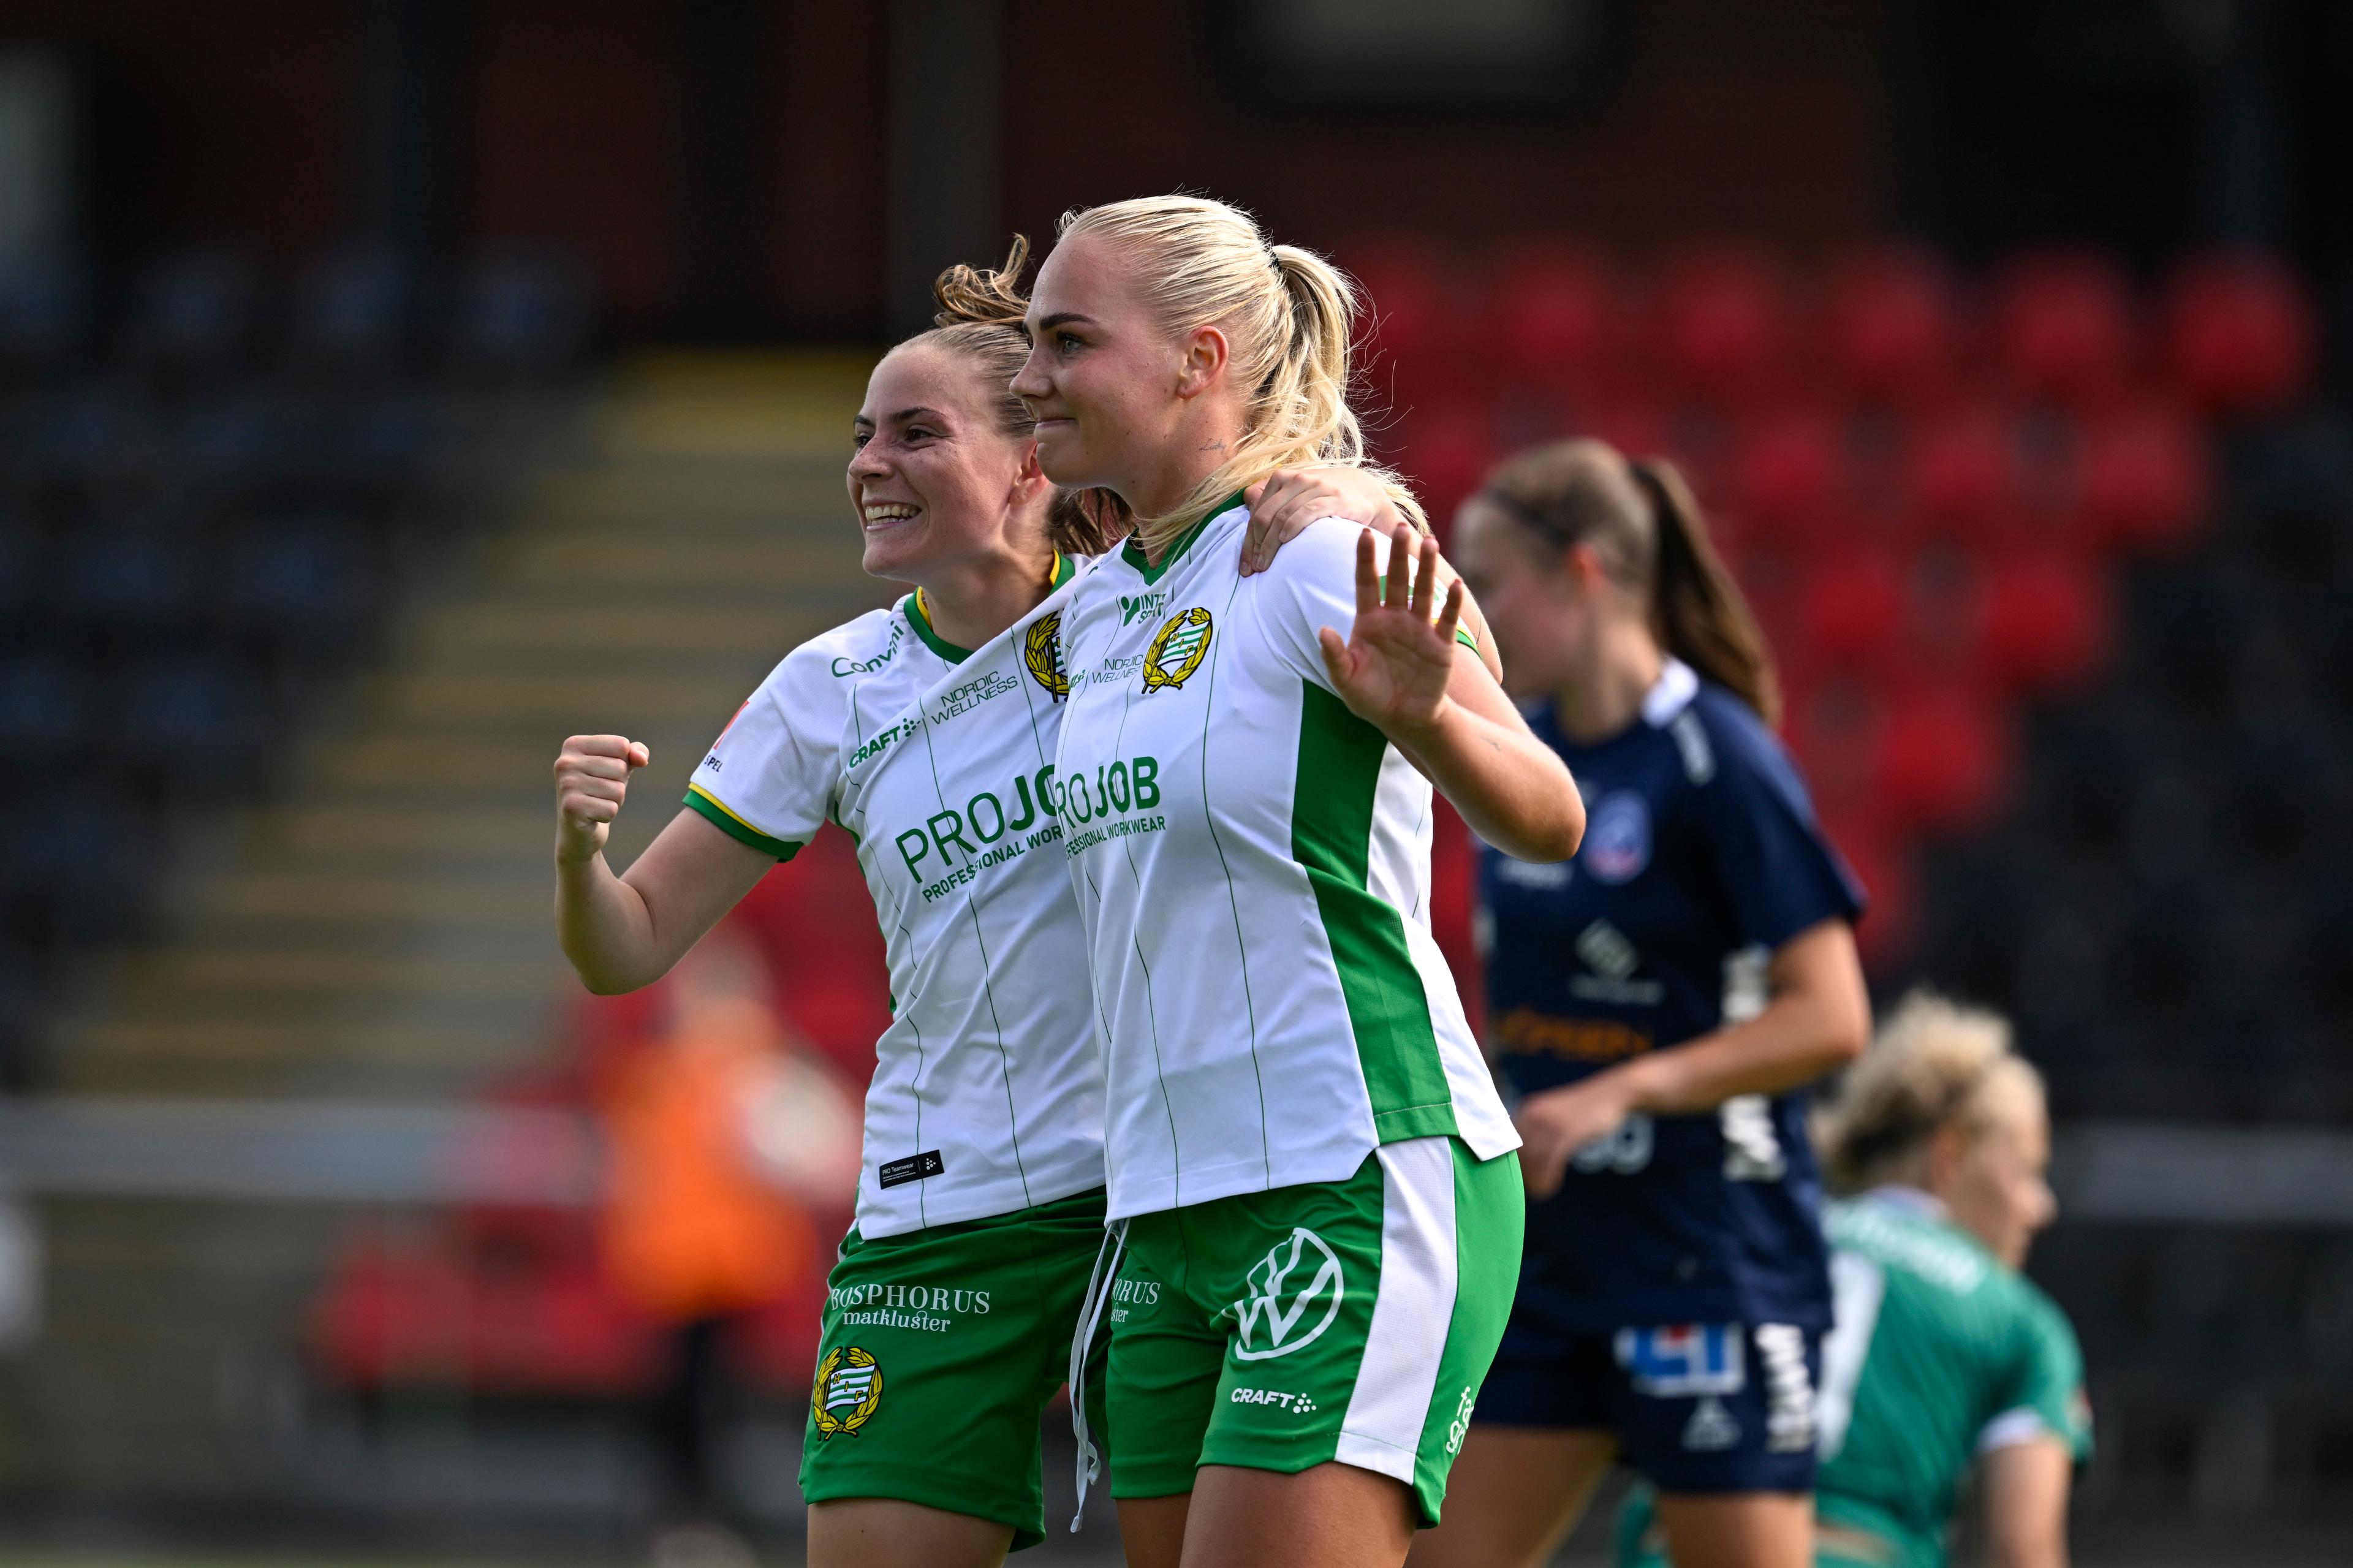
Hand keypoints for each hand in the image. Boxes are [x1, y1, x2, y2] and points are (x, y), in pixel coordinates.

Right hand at [555, 734, 649, 864]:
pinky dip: (608, 815)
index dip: (623, 762)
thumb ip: (635, 753)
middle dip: (619, 784)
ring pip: (618, 789)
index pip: (621, 744)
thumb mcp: (620, 766)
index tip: (605, 773)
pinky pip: (611, 808)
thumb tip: (642, 758)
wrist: (578, 829)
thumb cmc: (600, 790)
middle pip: (620, 767)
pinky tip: (593, 816)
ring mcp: (566, 785)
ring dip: (614, 800)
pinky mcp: (571, 808)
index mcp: (574, 744)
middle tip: (600, 792)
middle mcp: (565, 762)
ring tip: (596, 803)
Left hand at [1239, 464, 1401, 574]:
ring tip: (1265, 566)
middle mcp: (1296, 479)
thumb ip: (1272, 498)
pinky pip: (1308, 511)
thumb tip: (1246, 499)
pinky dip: (1293, 526)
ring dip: (1270, 544)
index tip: (1244, 567)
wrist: (1364, 491)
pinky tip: (1285, 541)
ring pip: (1282, 516)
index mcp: (1281, 479)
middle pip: (1265, 516)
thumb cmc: (1323, 497)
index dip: (1247, 542)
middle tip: (1253, 570)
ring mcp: (1315, 487)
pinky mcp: (1334, 498)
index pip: (1256, 514)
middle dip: (1255, 546)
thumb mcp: (1296, 493)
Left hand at [1316, 525, 1466, 740]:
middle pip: (1397, 579)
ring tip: (1430, 543)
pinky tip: (1456, 584)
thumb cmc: (1370, 697)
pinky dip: (1451, 603)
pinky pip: (1446, 619)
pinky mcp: (1441, 644)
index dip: (1365, 558)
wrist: (1402, 718)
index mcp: (1369, 620)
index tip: (1363, 533)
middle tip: (1401, 527)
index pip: (1365, 582)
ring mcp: (1419, 629)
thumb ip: (1334, 656)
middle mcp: (1395, 618)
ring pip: (1423, 591)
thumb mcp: (1346, 679)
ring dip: (1426, 569)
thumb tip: (1323, 630)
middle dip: (1399, 554)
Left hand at [1514, 1073, 1640, 1199]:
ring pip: (1534, 1160)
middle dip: (1523, 1175)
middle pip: (1520, 1154)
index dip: (1510, 1164)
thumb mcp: (1553, 1116)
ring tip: (1541, 1192)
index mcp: (1528, 1110)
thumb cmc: (1581, 1110)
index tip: (1518, 1179)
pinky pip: (1551, 1161)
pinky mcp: (1569, 1132)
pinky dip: (1548, 1178)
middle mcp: (1536, 1114)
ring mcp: (1552, 1123)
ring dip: (1535, 1180)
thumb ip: (1537, 1131)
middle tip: (1531, 1189)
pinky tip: (1551, 1187)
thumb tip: (1522, 1160)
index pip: (1508, 1143)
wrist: (1610, 1094)